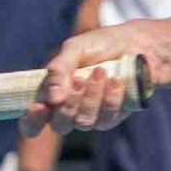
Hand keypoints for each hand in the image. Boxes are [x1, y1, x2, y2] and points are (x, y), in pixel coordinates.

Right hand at [19, 24, 155, 136]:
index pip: (33, 121)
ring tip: (101, 72)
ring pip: (84, 123)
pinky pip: (107, 119)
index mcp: (53, 93)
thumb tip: (51, 98)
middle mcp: (69, 109)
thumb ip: (59, 70)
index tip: (38, 108)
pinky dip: (110, 98)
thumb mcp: (75, 49)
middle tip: (79, 78)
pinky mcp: (112, 116)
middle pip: (59, 125)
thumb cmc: (103, 45)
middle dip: (69, 103)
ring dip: (91, 97)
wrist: (138, 44)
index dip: (31, 121)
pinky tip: (115, 81)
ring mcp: (91, 115)